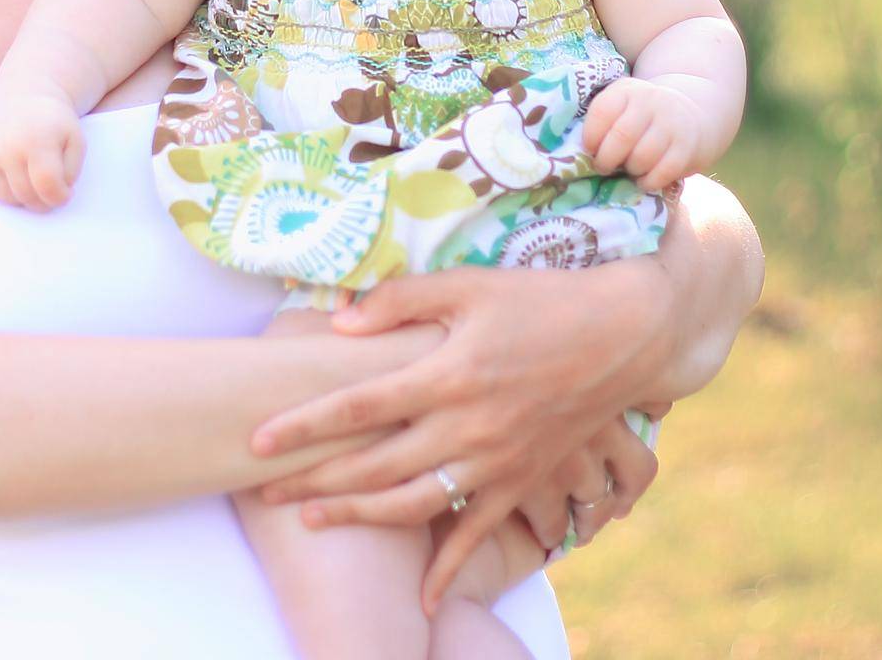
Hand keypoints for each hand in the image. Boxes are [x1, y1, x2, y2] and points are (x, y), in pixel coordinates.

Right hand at [0, 96, 84, 211]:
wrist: (25, 100)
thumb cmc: (54, 125)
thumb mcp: (76, 142)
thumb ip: (72, 173)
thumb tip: (56, 197)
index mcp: (37, 139)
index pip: (47, 185)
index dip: (60, 197)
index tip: (66, 193)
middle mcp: (8, 145)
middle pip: (27, 196)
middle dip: (43, 201)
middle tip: (51, 188)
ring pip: (7, 198)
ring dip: (24, 197)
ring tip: (34, 178)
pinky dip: (5, 191)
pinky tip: (15, 173)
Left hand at [248, 261, 672, 586]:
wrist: (623, 338)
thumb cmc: (539, 301)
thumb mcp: (467, 285)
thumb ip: (401, 302)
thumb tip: (341, 323)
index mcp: (446, 374)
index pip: (357, 406)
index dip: (303, 425)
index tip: (257, 439)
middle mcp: (466, 426)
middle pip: (374, 464)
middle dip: (314, 479)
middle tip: (263, 489)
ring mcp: (496, 462)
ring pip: (413, 503)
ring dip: (358, 517)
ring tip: (312, 521)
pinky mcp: (522, 482)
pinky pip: (478, 534)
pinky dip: (446, 568)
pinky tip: (419, 597)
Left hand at [583, 78, 707, 192]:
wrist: (689, 113)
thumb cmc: (641, 116)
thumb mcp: (621, 105)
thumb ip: (602, 121)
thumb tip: (578, 152)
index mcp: (626, 91)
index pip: (602, 112)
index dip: (591, 137)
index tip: (589, 150)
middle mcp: (650, 102)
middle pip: (622, 136)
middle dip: (607, 159)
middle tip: (603, 167)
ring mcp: (671, 123)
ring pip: (643, 156)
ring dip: (630, 170)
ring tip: (627, 170)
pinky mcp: (688, 146)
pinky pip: (664, 171)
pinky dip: (649, 181)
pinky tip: (643, 180)